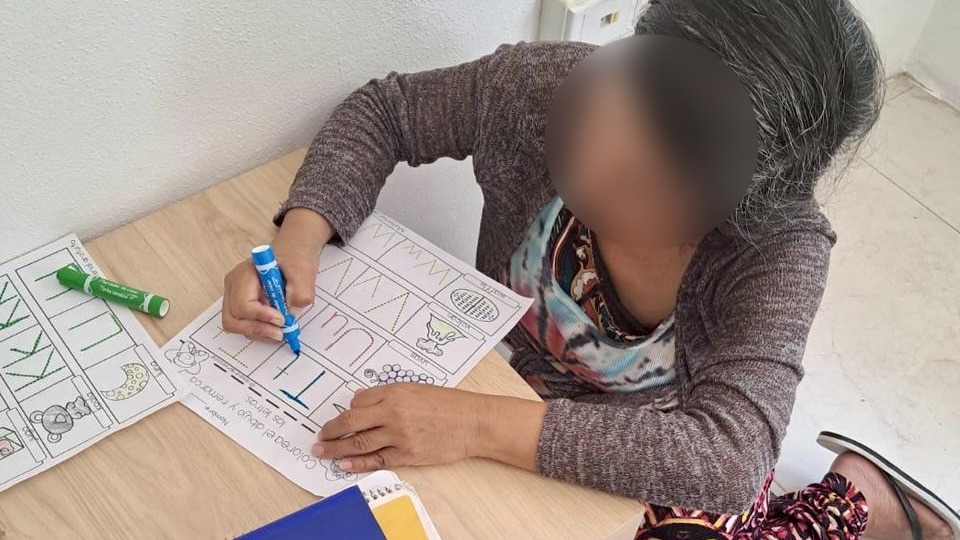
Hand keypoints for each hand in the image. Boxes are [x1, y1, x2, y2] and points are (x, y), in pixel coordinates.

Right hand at [221, 208, 332, 340]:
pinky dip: (259, 330)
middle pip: (233, 319)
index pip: (243, 304)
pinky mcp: (242, 305)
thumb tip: (290, 315)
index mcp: (245, 273)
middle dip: (256, 329)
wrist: (294, 252)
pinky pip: (244, 324)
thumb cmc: (295, 257)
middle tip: (280, 333)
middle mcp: (234, 285)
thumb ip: (300, 293)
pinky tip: (276, 328)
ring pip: (237, 325)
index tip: (282, 319)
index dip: (261, 316)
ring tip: (281, 332)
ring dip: (259, 332)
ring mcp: (235, 296)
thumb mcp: (304, 271)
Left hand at [314, 384, 484, 471]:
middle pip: (351, 422)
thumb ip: (389, 394)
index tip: (343, 417)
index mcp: (395, 392)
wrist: (473, 422)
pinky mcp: (407, 454)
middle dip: (331, 430)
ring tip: (322, 452)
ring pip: (358, 443)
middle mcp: (393, 412)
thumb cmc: (449, 404)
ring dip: (336, 449)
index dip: (348, 410)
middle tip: (320, 436)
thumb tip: (362, 400)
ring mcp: (399, 435)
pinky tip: (344, 464)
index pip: (359, 401)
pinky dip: (357, 463)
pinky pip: (376, 460)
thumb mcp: (417, 389)